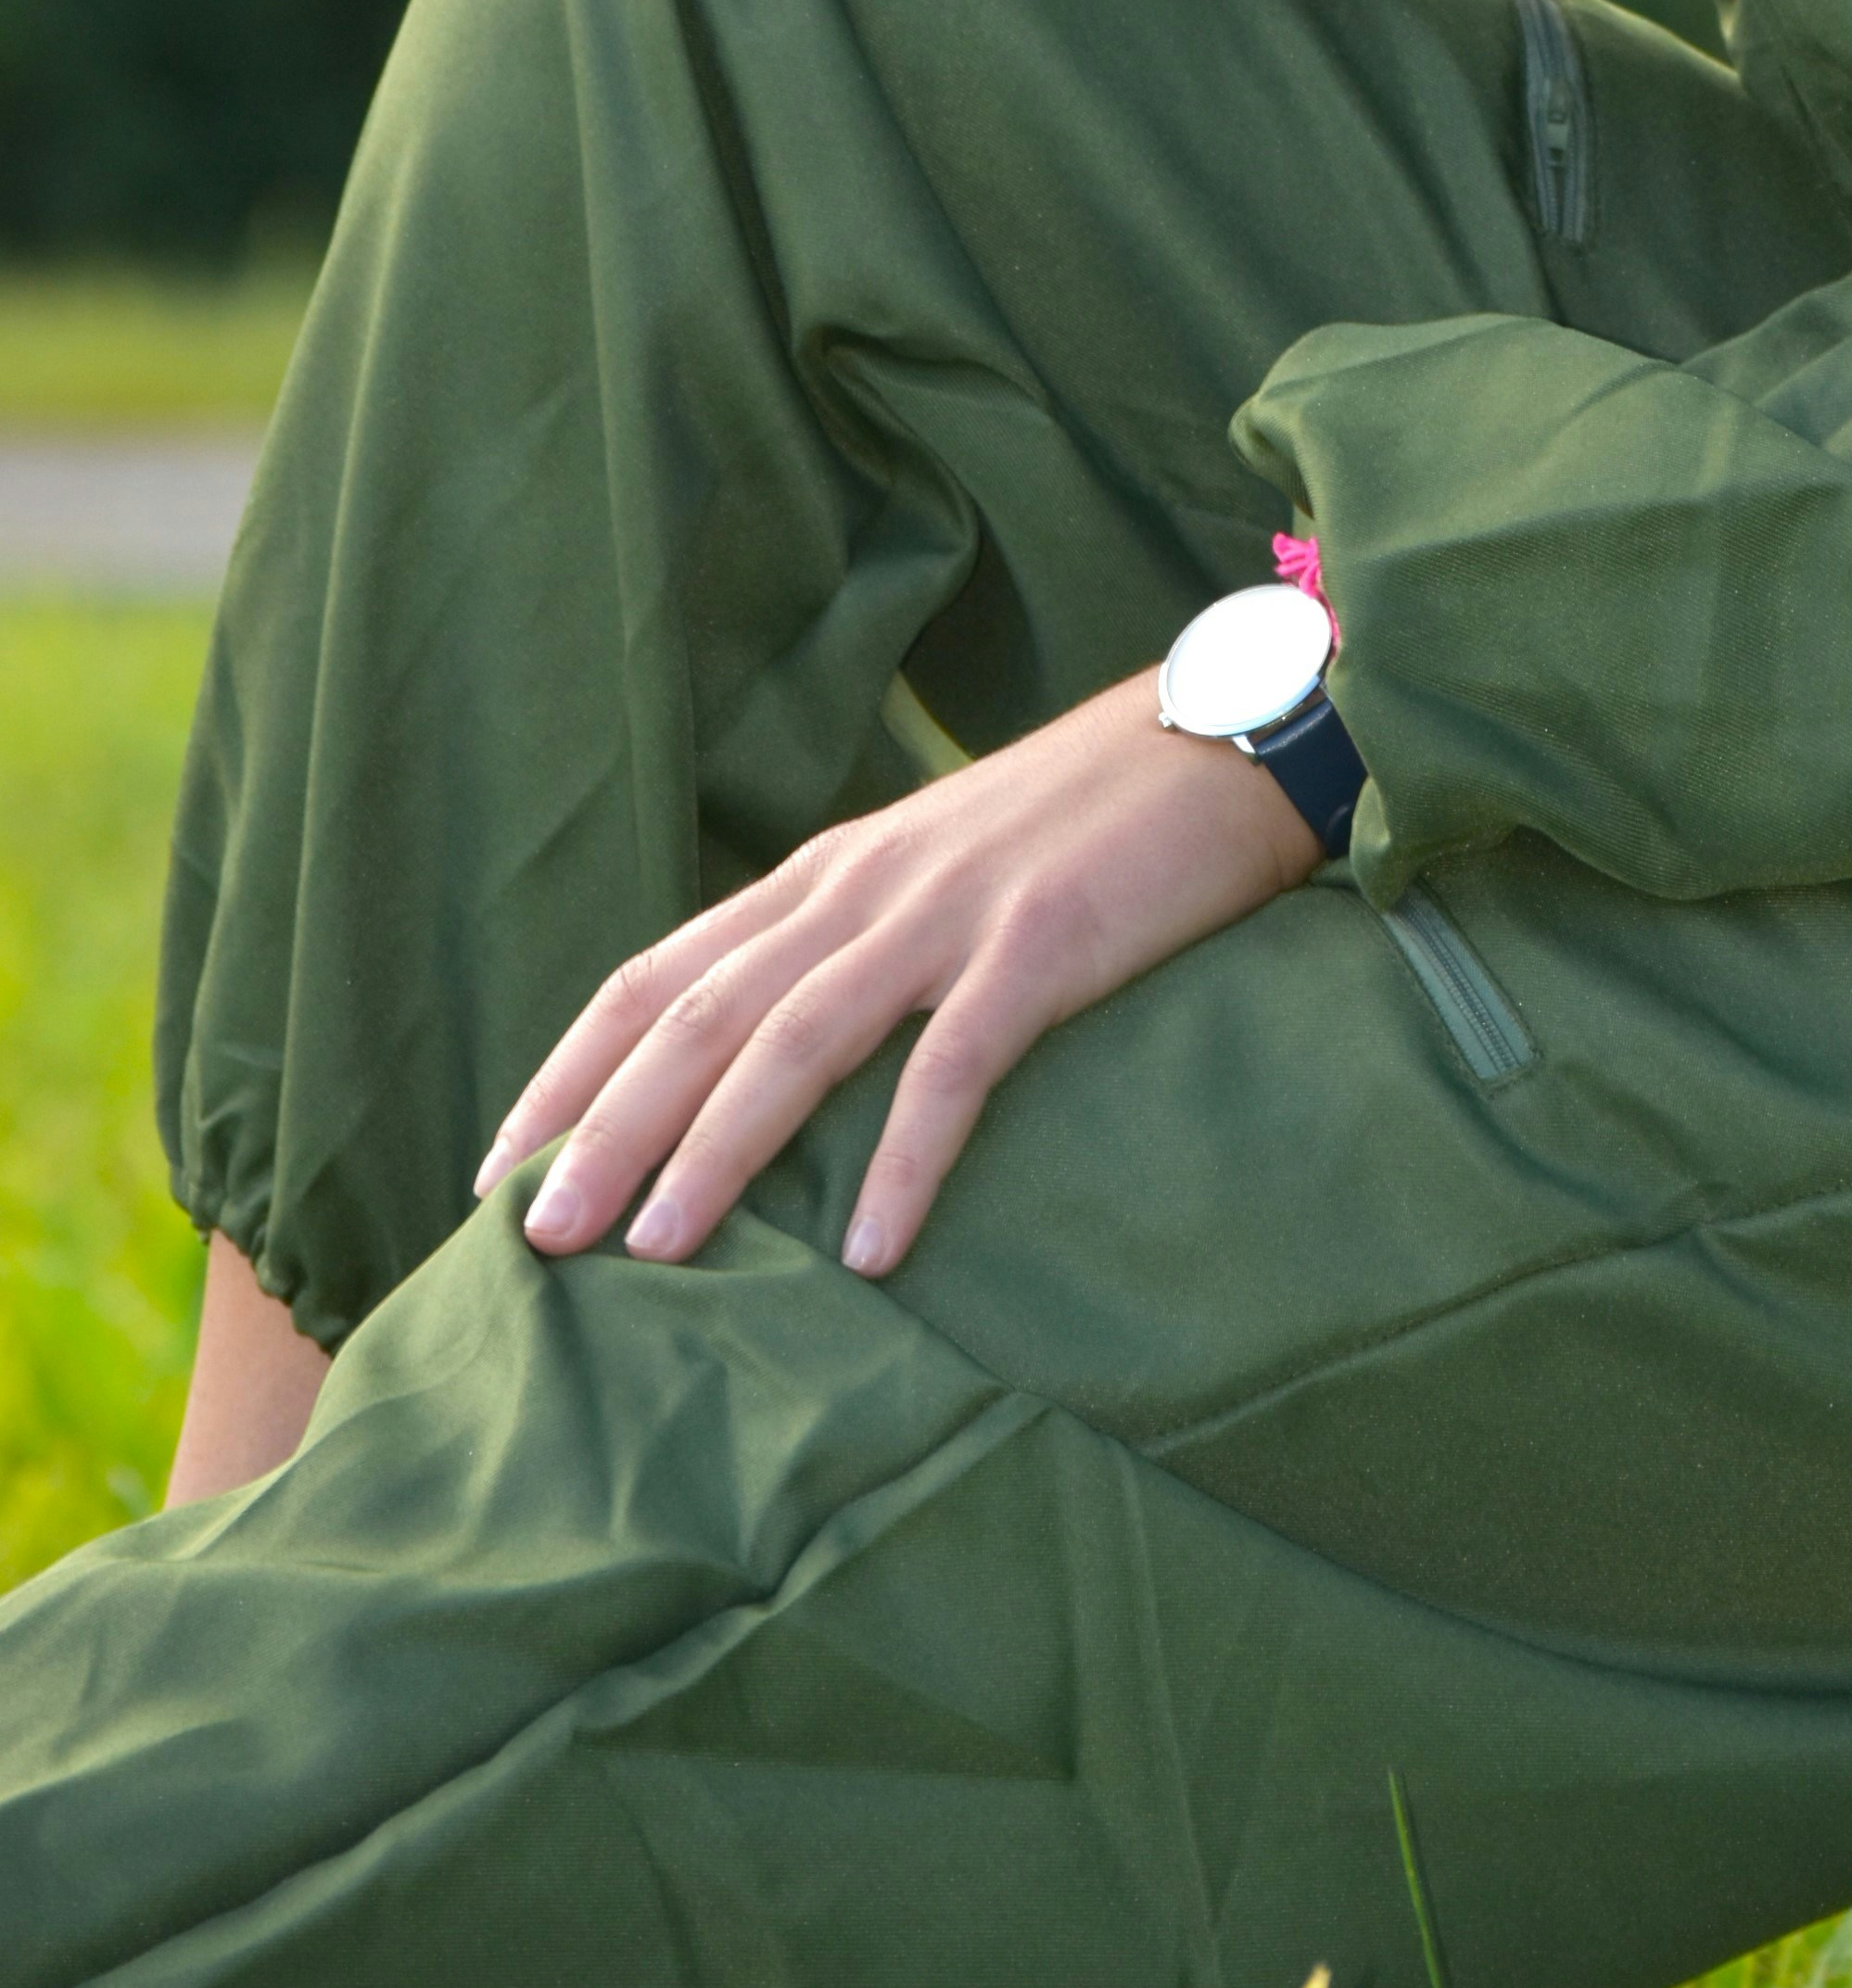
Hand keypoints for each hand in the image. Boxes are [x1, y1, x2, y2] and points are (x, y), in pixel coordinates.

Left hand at [478, 669, 1321, 1281]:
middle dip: (606, 1128)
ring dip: (717, 1150)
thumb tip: (763, 1059)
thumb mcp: (935, 867)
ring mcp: (949, 914)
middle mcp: (863, 887)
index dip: (572, 1069)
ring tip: (655, 1253)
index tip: (495, 1167)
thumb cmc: (1081, 821)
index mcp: (828, 871)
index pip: (659, 972)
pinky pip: (953, 1067)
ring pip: (796, 1039)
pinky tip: (870, 1253)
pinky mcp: (1042, 946)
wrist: (1221, 734)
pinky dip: (904, 1162)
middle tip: (534, 1240)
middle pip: (701, 1015)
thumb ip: (850, 942)